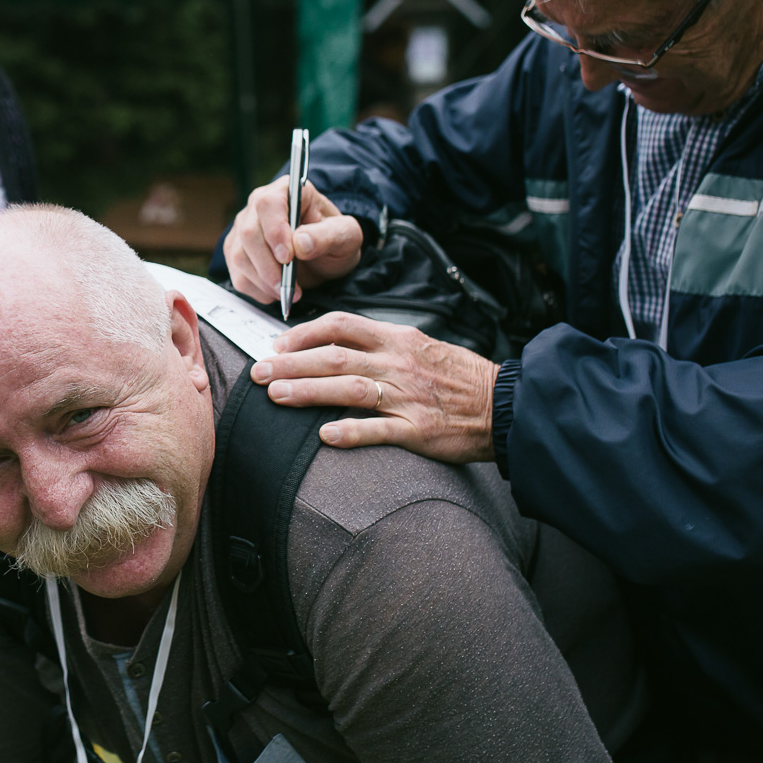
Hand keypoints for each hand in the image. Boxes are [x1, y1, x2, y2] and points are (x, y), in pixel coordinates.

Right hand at [224, 176, 364, 304]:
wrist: (324, 256)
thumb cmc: (334, 239)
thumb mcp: (346, 235)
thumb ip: (328, 235)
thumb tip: (300, 243)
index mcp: (288, 190)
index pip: (269, 204)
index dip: (275, 231)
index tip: (288, 257)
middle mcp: (259, 204)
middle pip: (249, 234)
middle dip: (269, 266)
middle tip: (289, 287)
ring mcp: (243, 227)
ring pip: (239, 257)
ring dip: (263, 282)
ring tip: (287, 292)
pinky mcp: (236, 250)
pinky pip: (237, 274)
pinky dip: (256, 290)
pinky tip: (275, 292)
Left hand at [249, 311, 498, 463]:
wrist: (505, 404)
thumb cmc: (458, 377)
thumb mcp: (420, 346)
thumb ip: (381, 345)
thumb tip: (336, 346)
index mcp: (397, 339)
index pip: (341, 326)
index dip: (304, 334)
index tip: (277, 345)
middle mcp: (398, 363)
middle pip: (334, 357)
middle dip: (291, 363)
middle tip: (258, 372)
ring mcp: (408, 397)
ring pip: (349, 389)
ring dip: (308, 392)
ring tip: (276, 395)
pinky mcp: (419, 429)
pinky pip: (379, 430)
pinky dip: (351, 432)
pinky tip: (324, 435)